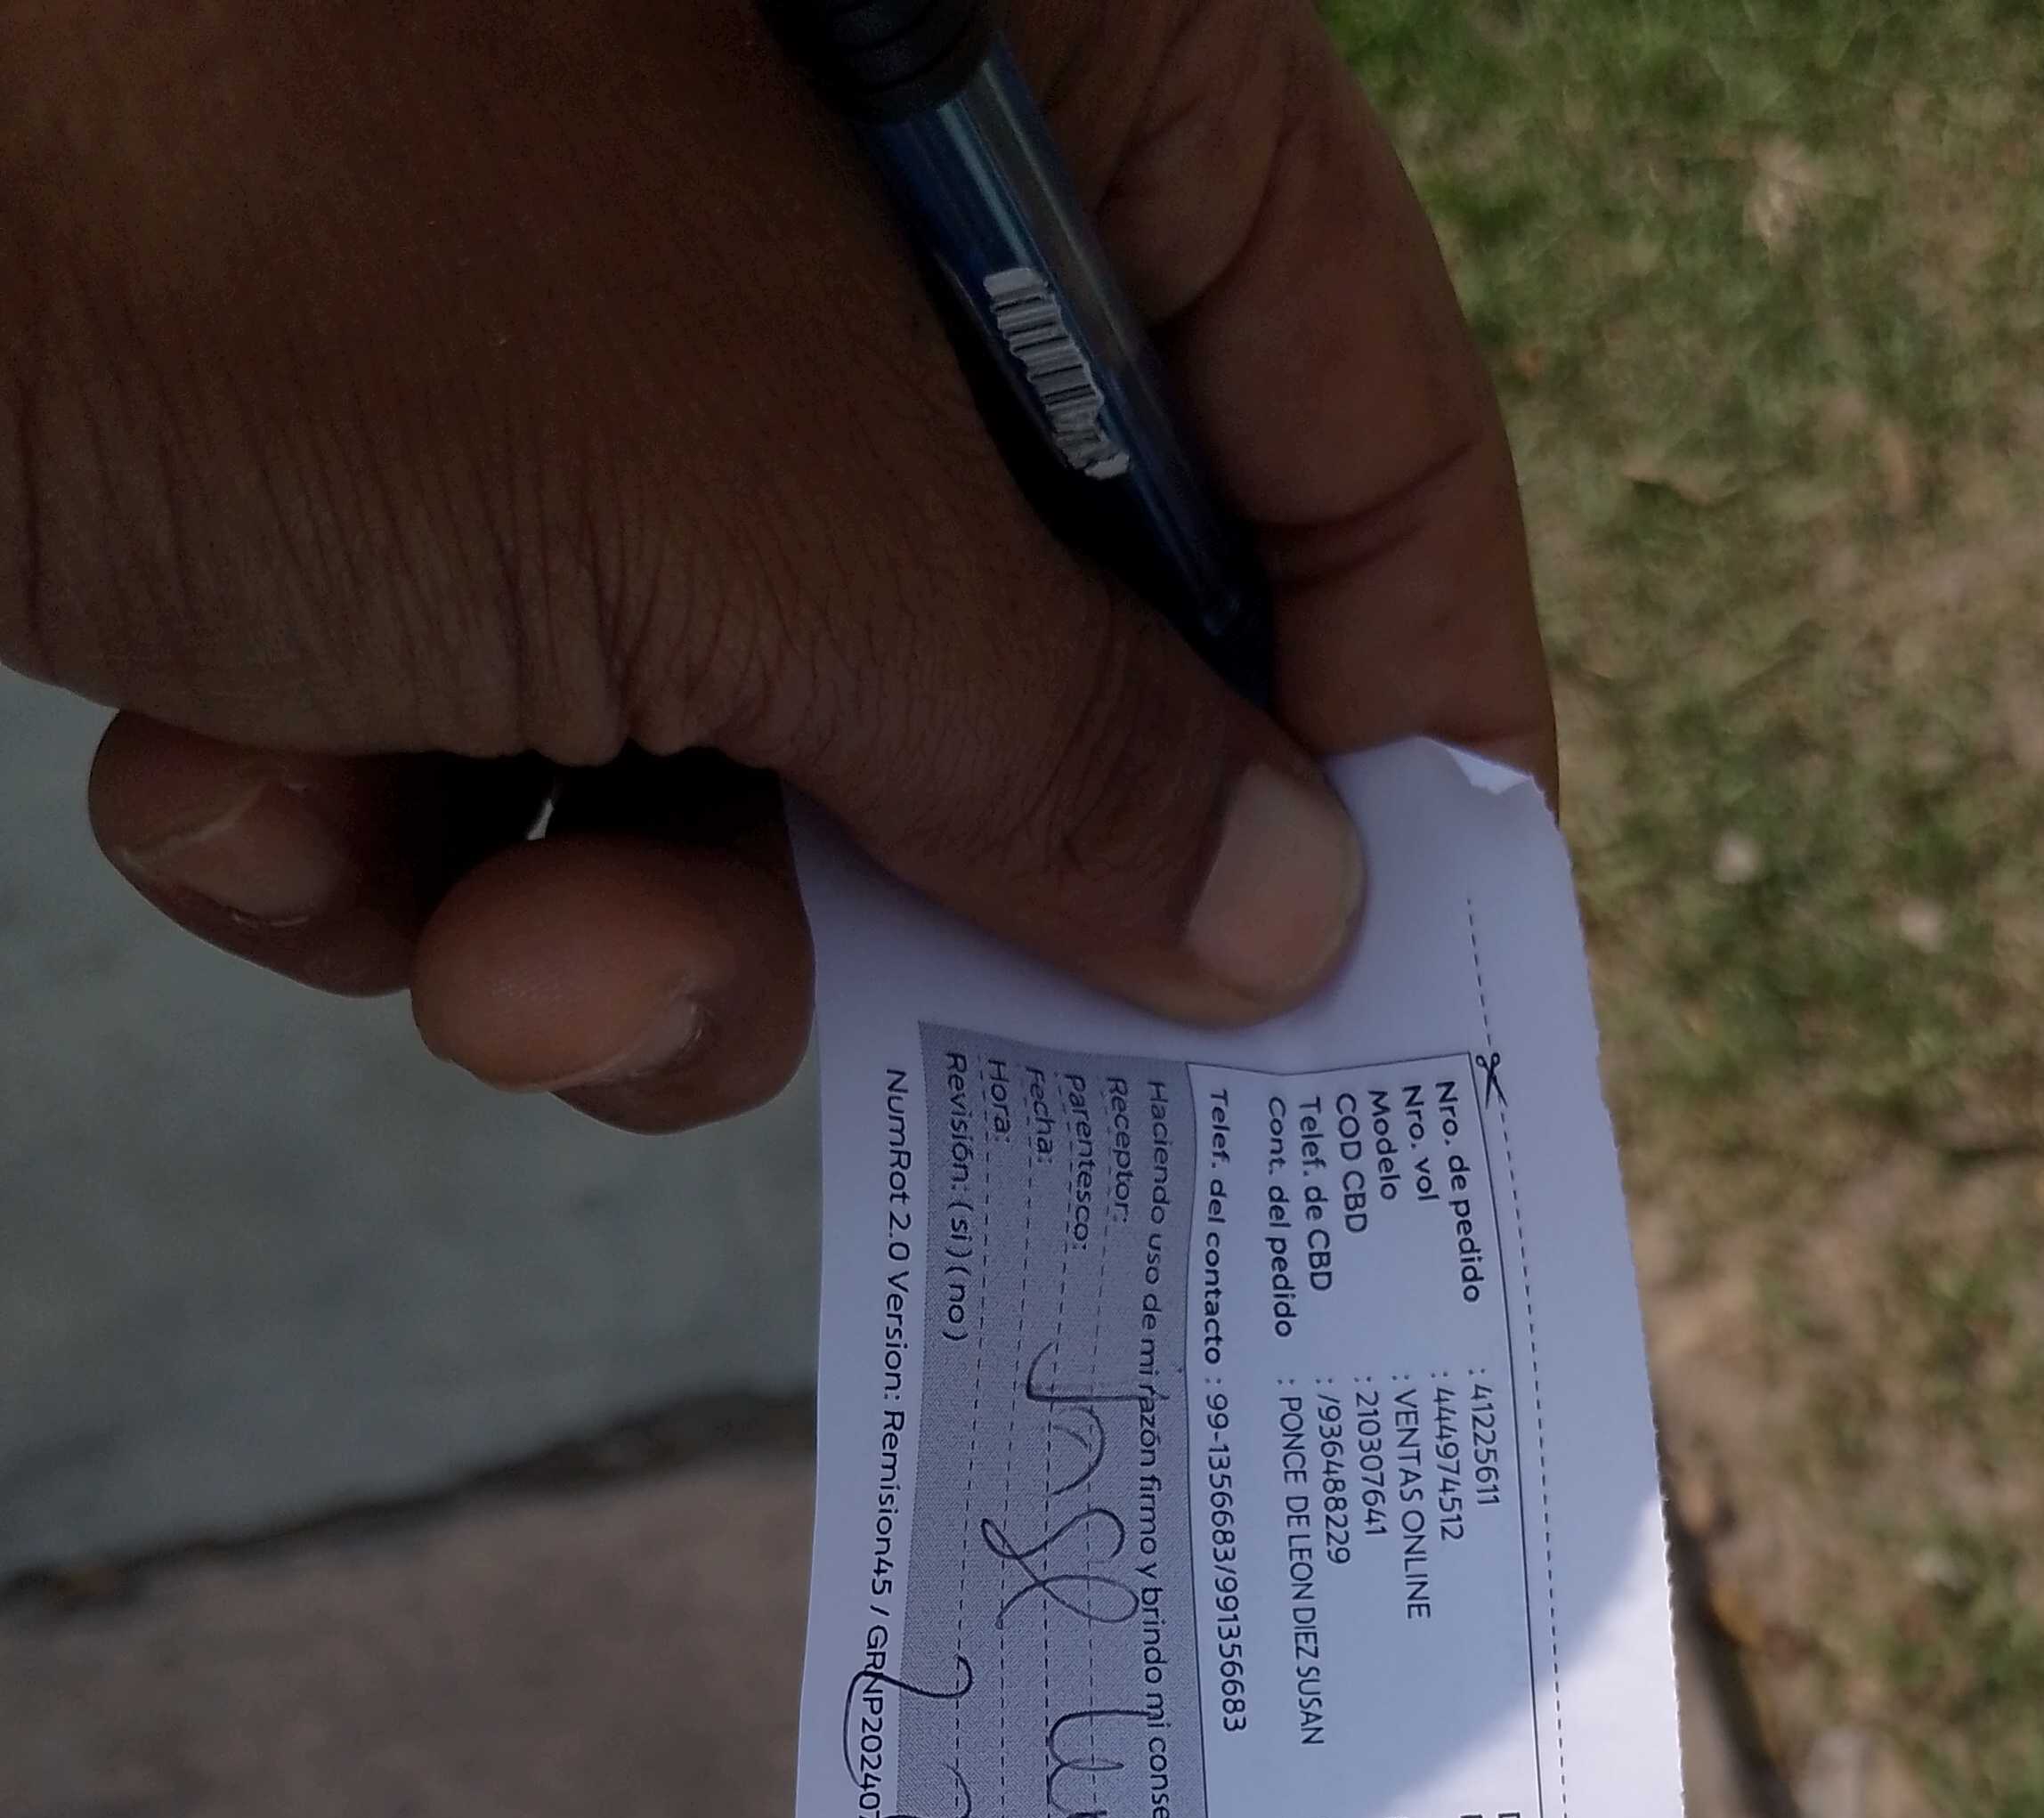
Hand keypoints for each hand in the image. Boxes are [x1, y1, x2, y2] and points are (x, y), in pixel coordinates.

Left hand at [1, 0, 1550, 1129]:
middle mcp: (817, 182)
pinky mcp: (354, 465)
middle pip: (1028, 628)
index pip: (1334, 397)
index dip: (1391, 701)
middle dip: (906, 892)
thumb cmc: (268, 185)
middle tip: (911, 1058)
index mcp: (1011, 43)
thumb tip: (1291, 925)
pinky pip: (486, 743)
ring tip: (480, 947)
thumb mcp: (746, 507)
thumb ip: (1055, 740)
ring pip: (748, 750)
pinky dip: (363, 837)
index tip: (1392, 964)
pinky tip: (219, 776)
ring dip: (610, 928)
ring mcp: (577, 319)